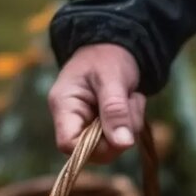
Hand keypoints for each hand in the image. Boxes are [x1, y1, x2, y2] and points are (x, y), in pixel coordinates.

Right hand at [48, 43, 145, 161]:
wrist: (114, 44)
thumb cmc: (107, 56)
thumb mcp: (112, 78)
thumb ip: (115, 110)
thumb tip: (123, 144)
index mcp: (64, 106)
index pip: (68, 144)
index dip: (93, 147)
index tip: (116, 130)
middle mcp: (72, 120)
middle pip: (94, 151)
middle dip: (119, 131)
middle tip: (130, 102)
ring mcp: (88, 125)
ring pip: (112, 146)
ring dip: (130, 124)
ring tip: (130, 97)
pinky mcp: (102, 127)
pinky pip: (120, 137)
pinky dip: (132, 122)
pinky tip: (130, 101)